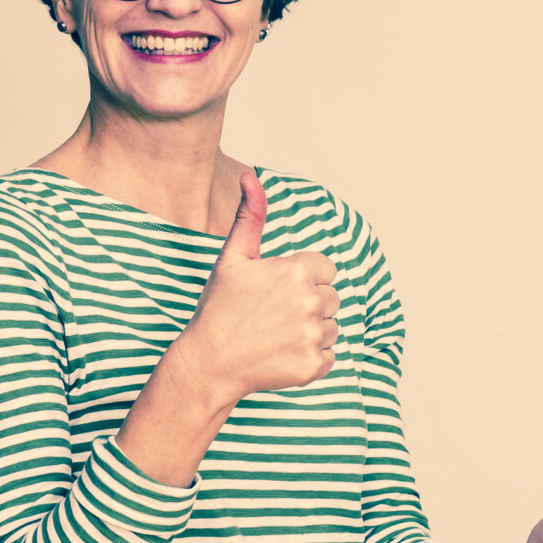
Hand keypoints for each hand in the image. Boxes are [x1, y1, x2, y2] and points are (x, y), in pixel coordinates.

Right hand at [169, 170, 338, 401]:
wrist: (210, 362)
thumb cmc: (219, 308)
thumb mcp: (233, 258)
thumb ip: (251, 216)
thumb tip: (251, 177)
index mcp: (296, 270)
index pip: (325, 269)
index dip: (301, 279)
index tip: (275, 292)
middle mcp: (310, 300)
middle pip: (332, 297)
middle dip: (309, 304)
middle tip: (273, 315)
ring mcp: (314, 334)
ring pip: (332, 326)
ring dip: (312, 331)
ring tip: (277, 335)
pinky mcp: (315, 365)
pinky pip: (330, 355)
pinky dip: (312, 357)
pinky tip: (283, 354)